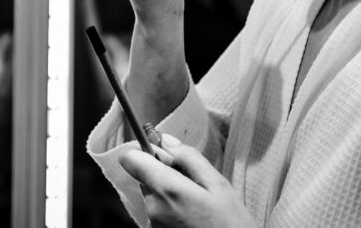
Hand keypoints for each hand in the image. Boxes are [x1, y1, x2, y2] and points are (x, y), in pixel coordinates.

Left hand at [119, 135, 254, 227]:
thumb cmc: (231, 223)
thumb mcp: (218, 183)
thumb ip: (188, 157)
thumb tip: (165, 141)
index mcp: (167, 190)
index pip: (130, 159)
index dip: (145, 151)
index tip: (165, 155)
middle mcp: (153, 208)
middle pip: (144, 176)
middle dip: (164, 174)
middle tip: (193, 185)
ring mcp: (152, 224)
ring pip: (152, 194)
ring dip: (168, 193)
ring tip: (195, 205)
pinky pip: (157, 211)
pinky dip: (170, 209)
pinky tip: (191, 217)